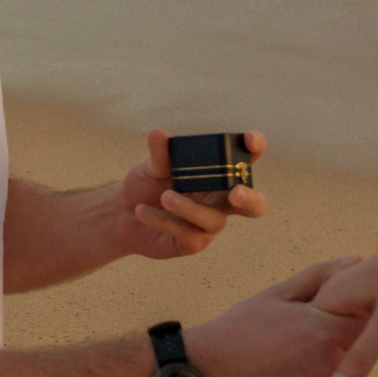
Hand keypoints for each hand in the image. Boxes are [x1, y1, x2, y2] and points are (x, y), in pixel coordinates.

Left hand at [112, 129, 267, 259]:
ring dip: (191, 208)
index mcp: (218, 174)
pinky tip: (142, 211)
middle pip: (253, 205)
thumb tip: (158, 133)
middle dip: (250, 199)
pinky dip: (163, 220)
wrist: (122, 215)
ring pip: (215, 220)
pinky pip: (186, 233)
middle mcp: (221, 200)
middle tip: (237, 193)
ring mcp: (209, 223)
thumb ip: (160, 153)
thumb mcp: (151, 167)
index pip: (245, 159)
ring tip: (165, 197)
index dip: (255, 148)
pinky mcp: (193, 242)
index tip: (249, 139)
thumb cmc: (146, 186)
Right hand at [182, 257, 363, 376]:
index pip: (365, 317)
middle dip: (340, 342)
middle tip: (302, 345)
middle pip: (360, 348)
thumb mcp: (277, 295)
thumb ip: (321, 276)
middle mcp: (331, 364)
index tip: (321, 319)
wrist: (205, 375)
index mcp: (324, 329)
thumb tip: (358, 257)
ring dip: (336, 370)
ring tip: (296, 366)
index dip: (346, 315)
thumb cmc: (240, 328)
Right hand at [312, 231, 377, 376]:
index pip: (309, 345)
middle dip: (330, 362)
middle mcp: (333, 292)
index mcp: (329, 299)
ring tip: (355, 371)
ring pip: (338, 331)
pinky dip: (358, 336)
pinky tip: (372, 346)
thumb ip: (359, 359)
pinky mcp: (368, 290)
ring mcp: (350, 290)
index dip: (319, 370)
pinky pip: (352, 321)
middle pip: (321, 339)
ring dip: (345, 350)